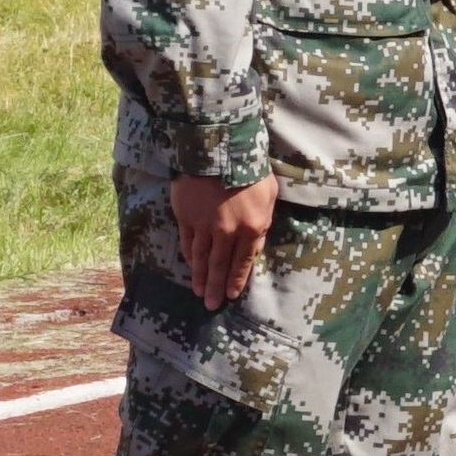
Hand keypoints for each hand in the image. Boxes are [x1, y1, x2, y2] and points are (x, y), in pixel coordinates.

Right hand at [172, 171, 279, 306]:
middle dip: (216, 287)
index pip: (243, 262)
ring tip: (199, 292)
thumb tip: (255, 248)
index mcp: (251, 227)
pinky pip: (188, 242)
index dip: (236, 280)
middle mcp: (227, 232)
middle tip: (210, 306)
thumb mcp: (269, 197)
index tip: (231, 296)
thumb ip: (263, 224)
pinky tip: (192, 266)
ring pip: (202, 257)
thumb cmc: (252, 170)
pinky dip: (190, 257)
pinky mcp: (186, 216)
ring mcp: (204, 225)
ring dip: (200, 277)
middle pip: (220, 265)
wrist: (221, 149)